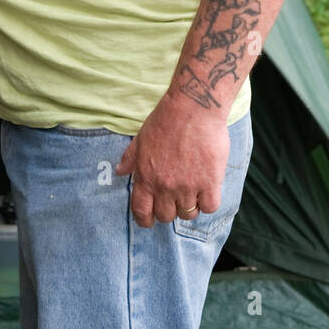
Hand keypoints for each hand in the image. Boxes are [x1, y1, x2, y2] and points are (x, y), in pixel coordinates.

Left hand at [114, 91, 229, 228]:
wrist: (193, 108)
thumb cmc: (166, 120)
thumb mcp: (141, 138)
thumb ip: (130, 159)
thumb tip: (119, 172)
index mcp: (146, 176)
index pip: (141, 211)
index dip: (145, 220)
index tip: (150, 221)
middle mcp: (165, 186)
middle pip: (166, 216)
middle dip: (169, 211)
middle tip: (175, 200)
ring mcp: (188, 186)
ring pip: (188, 214)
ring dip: (189, 207)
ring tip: (193, 194)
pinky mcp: (210, 182)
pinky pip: (209, 207)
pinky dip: (208, 202)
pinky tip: (207, 190)